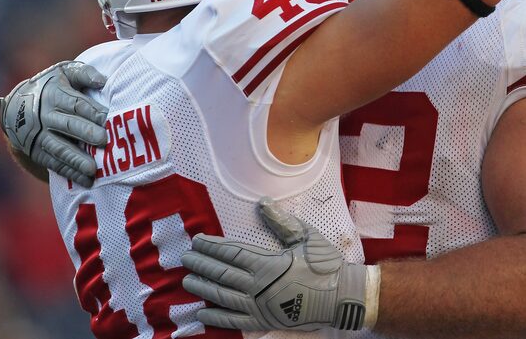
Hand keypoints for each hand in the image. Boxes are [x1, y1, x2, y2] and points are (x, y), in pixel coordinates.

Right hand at [0, 61, 107, 186]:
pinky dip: (70, 172)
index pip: (75, 104)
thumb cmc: (52, 86)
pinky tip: (86, 180)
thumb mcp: (64, 73)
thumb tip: (103, 80)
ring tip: (93, 169)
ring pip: (59, 148)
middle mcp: (45, 116)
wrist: (16, 106)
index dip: (92, 110)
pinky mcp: (37, 152)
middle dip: (86, 133)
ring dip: (77, 159)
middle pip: (68, 125)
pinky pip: (54, 163)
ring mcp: (39, 136)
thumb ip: (84, 74)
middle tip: (104, 140)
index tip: (108, 117)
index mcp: (54, 95)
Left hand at [181, 198, 369, 330]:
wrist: (341, 296)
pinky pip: (235, 321)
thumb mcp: (305, 237)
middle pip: (222, 274)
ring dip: (203, 289)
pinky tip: (203, 314)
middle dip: (201, 265)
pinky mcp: (264, 322)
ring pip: (223, 297)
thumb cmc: (324, 264)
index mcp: (268, 264)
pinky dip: (217, 318)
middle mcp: (259, 286)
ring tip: (187, 281)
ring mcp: (260, 306)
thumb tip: (263, 203)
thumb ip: (281, 222)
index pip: (232, 253)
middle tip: (185, 258)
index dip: (212, 247)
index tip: (197, 241)